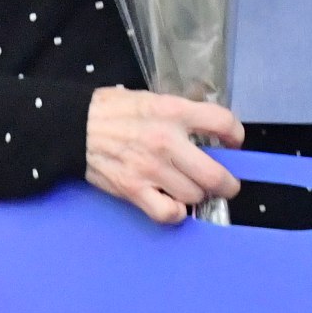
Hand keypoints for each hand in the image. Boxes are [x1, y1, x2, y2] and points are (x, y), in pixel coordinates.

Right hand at [84, 87, 243, 224]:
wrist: (76, 126)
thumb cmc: (114, 110)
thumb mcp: (153, 99)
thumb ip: (182, 112)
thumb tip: (209, 126)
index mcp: (173, 112)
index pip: (222, 123)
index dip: (235, 136)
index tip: (233, 144)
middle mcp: (166, 141)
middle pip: (215, 174)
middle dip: (227, 183)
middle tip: (225, 184)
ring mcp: (151, 169)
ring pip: (194, 195)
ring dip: (198, 195)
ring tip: (192, 188)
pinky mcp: (134, 190)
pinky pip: (169, 213)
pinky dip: (177, 213)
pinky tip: (174, 203)